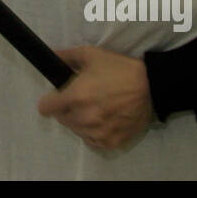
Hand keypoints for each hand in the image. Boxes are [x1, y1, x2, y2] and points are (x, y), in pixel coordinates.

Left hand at [37, 46, 152, 150]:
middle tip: (83, 99)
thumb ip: (66, 56)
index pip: (45, 108)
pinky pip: (92, 141)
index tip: (58, 97)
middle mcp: (84, 118)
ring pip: (77, 131)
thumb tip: (51, 56)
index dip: (50, 101)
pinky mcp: (111, 143)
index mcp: (76, 97)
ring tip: (96, 109)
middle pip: (62, 119)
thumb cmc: (119, 69)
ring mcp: (97, 133)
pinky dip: (94, 133)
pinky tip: (104, 121)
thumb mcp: (91, 54)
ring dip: (81, 122)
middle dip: (67, 109)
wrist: (151, 86)